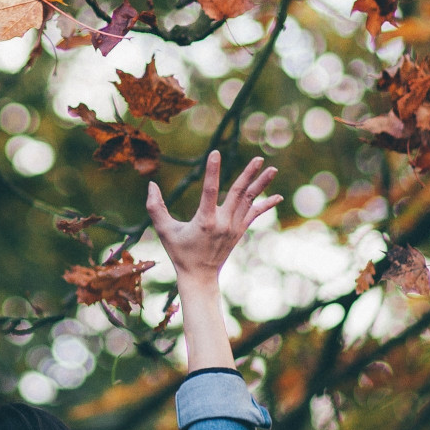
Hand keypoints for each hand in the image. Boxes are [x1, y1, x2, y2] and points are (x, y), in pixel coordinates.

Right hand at [147, 152, 279, 284]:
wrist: (199, 276)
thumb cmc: (179, 252)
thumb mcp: (164, 231)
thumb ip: (155, 208)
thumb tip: (150, 185)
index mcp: (205, 221)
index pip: (210, 190)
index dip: (212, 170)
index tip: (215, 153)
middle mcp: (223, 223)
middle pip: (239, 193)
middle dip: (249, 175)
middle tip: (259, 158)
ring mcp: (234, 227)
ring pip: (249, 201)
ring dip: (261, 185)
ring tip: (272, 169)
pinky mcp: (239, 231)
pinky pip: (254, 215)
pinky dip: (266, 205)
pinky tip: (278, 197)